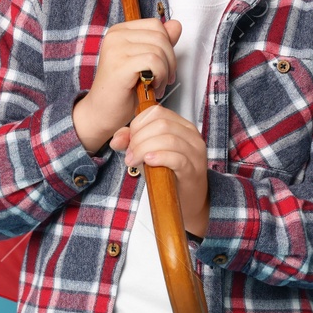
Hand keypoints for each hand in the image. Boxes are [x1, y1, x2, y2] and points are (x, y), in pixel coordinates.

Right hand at [80, 16, 182, 134]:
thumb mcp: (146, 62)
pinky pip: (154, 61)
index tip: (165, 67)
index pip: (156, 25)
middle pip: (160, 37)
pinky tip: (152, 88)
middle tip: (164, 80)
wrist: (102, 113)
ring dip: (165, 72)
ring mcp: (116, 49)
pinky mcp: (119, 64)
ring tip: (156, 86)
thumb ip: (160, 43)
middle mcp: (115, 36)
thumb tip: (176, 25)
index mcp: (120, 31)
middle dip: (170, 61)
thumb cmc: (124, 90)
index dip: (167, 46)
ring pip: (159, 50)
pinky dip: (160, 76)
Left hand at [110, 104, 210, 238]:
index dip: (138, 124)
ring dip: (144, 149)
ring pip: (168, 139)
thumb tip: (116, 139)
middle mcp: (191, 135)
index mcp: (181, 125)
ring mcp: (195, 152)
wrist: (186, 201)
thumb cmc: (168, 174)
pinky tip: (148, 162)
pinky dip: (159, 158)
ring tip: (134, 161)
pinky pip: (176, 158)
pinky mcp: (194, 170)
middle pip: (161, 124)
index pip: (157, 112)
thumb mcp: (147, 153)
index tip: (130, 141)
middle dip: (139, 139)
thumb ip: (131, 142)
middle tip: (130, 155)